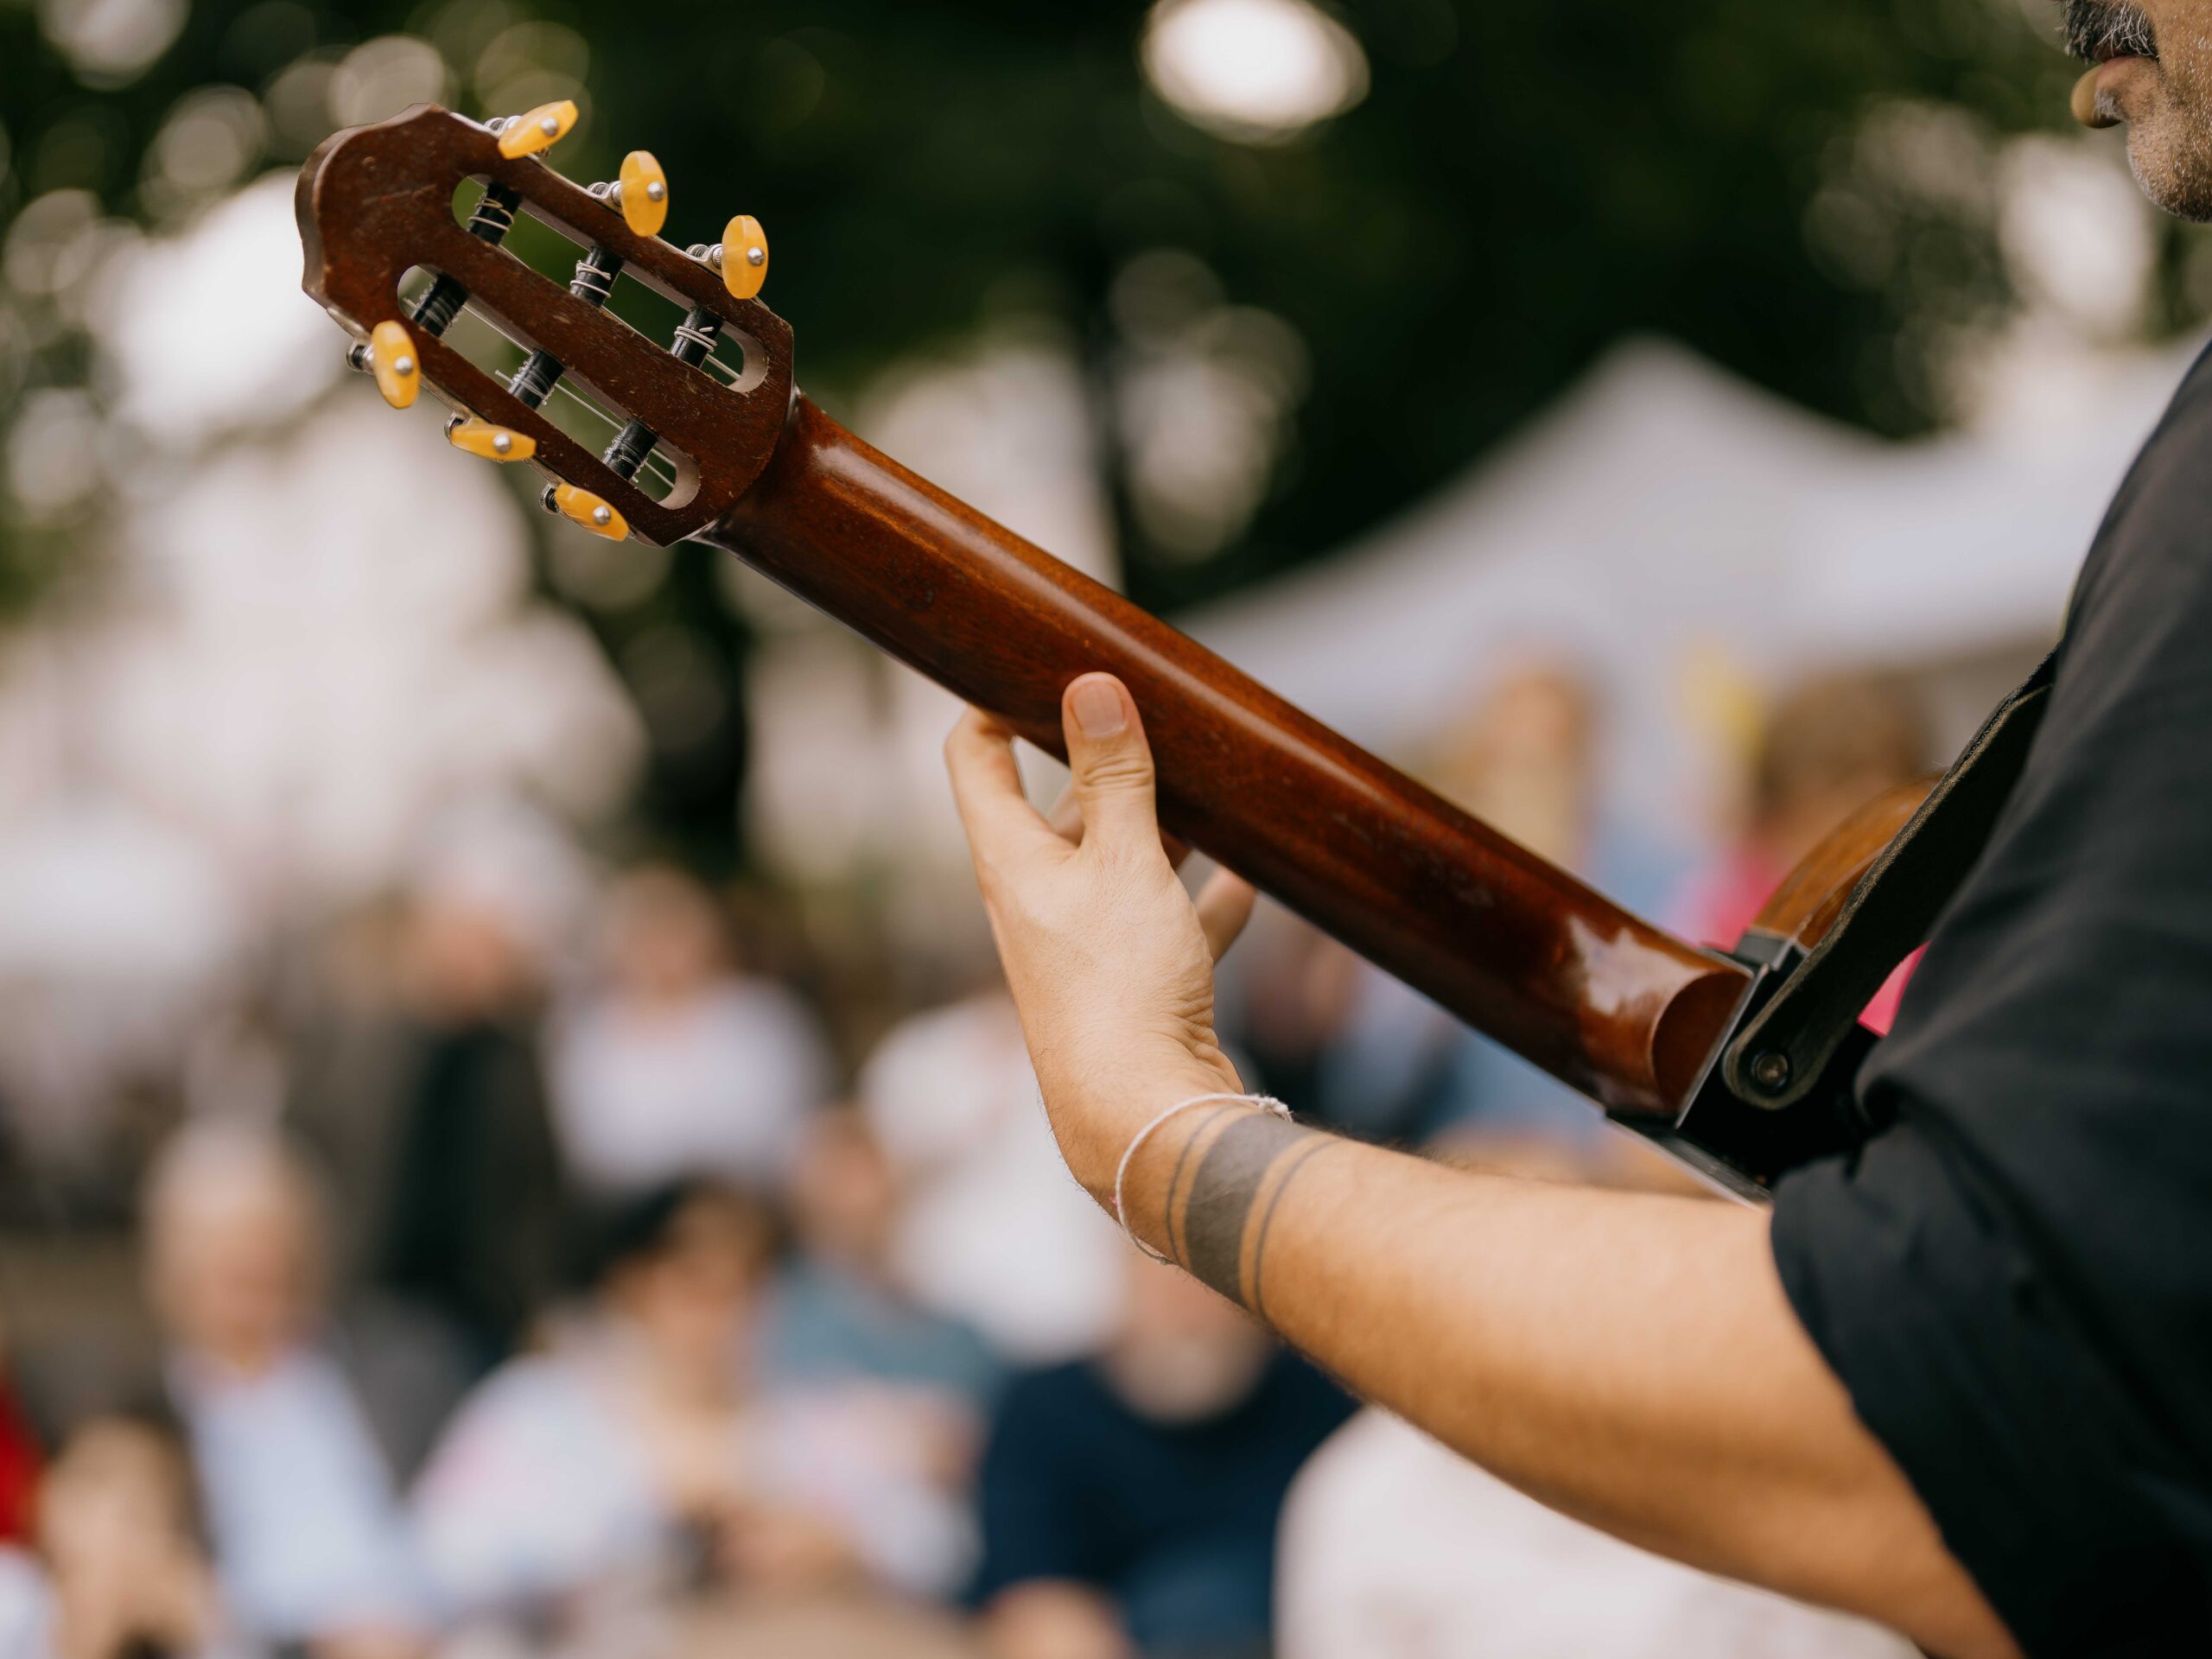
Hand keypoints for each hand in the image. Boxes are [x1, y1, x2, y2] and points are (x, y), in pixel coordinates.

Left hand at [945, 673, 1255, 1201]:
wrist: (1143, 1121)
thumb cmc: (1118, 988)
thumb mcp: (1123, 862)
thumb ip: (1115, 775)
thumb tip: (1091, 685)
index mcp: (1011, 864)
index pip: (975, 760)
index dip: (989, 704)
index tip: (1023, 659)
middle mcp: (1037, 903)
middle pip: (1058, 810)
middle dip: (1100, 761)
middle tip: (1142, 707)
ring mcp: (1085, 948)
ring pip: (1118, 863)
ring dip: (1157, 824)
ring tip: (1205, 780)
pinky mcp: (1135, 987)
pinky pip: (1169, 923)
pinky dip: (1203, 897)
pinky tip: (1248, 876)